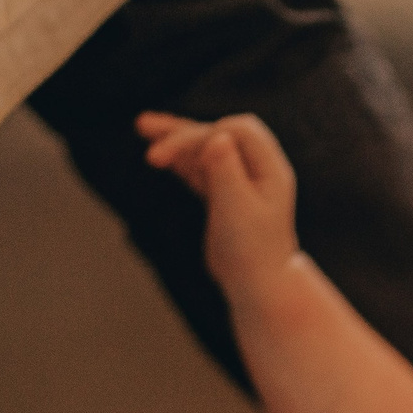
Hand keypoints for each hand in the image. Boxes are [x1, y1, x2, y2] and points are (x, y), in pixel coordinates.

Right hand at [137, 110, 299, 289]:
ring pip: (206, 149)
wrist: (257, 287)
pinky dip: (179, 160)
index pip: (236, 131)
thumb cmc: (251, 253)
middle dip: (183, 135)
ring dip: (176, 139)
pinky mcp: (224, 195)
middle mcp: (258, 170)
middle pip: (219, 135)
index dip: (202, 134)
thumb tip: (216, 135)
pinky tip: (158, 155)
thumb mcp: (236, 210)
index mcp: (269, 169)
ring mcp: (241, 181)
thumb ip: (226, 171)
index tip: (171, 155)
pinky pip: (200, 168)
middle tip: (148, 144)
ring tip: (142, 125)